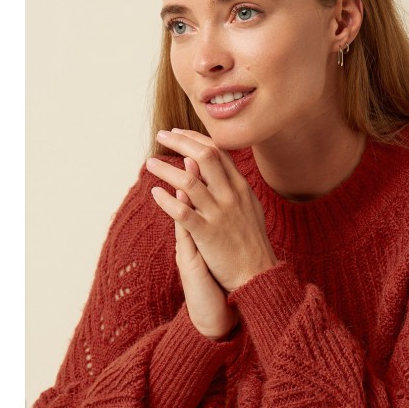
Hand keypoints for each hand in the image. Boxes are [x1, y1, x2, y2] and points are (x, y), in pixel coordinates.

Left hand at [147, 129, 277, 292]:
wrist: (257, 274)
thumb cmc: (252, 243)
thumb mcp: (250, 208)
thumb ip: (235, 187)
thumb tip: (223, 168)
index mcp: (241, 187)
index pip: (218, 151)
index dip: (195, 138)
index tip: (178, 132)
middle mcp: (231, 196)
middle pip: (204, 157)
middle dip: (180, 141)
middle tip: (161, 136)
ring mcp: (219, 214)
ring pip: (188, 182)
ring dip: (166, 169)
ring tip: (150, 163)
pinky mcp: (208, 234)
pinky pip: (182, 212)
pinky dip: (166, 201)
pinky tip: (155, 194)